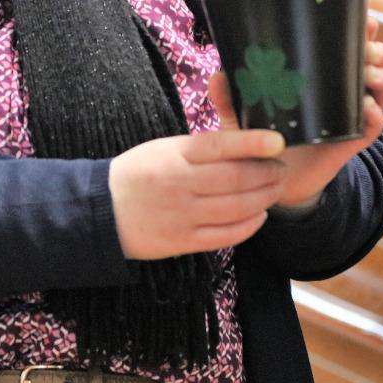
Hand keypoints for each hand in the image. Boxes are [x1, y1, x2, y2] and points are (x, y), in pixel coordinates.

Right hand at [108, 125, 286, 259]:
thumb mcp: (162, 148)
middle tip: (282, 169)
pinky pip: (225, 235)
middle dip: (267, 174)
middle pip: (237, 179)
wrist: (100, 211)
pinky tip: (258, 216)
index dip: (253, 143)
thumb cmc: (136, 173)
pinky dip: (248, 226)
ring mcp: (183, 215)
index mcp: (175, 155)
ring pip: (237, 208)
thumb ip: (199, 148)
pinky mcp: (183, 241)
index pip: (221, 146)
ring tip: (275, 190)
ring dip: (264, 198)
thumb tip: (243, 146)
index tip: (279, 141)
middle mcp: (180, 184)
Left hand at [207, 12, 382, 209]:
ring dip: (382, 77)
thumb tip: (216, 76)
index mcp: (321, 74)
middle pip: (375, 59)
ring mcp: (351, 114)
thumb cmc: (261, 138)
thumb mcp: (243, 116)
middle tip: (367, 50)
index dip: (362, 28)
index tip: (365, 19)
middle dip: (377, 49)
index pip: (348, 43)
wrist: (275, 180)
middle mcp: (342, 89)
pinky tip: (367, 108)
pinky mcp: (354, 141)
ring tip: (368, 76)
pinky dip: (376, 115)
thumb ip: (229, 98)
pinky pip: (375, 125)